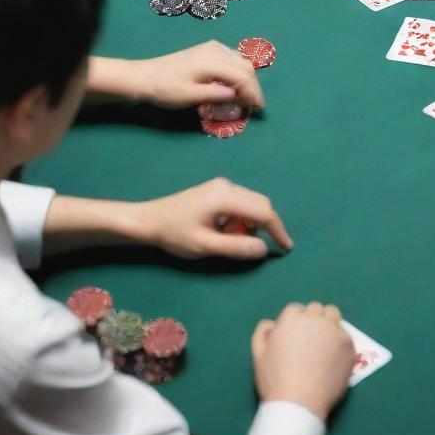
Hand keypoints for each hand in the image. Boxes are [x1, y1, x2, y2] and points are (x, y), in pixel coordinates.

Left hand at [132, 177, 291, 259]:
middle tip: (261, 248)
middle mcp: (227, 186)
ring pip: (251, 203)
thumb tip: (264, 249)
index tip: (286, 248)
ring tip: (235, 241)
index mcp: (226, 197)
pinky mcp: (217, 190)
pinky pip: (241, 202)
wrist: (148, 220)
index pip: (263, 212)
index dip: (278, 230)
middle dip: (266, 226)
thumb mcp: (206, 246)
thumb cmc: (174, 234)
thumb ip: (237, 247)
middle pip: (260, 203)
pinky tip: (227, 231)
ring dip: (252, 223)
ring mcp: (222, 185)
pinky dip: (243, 218)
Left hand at [135, 40, 264, 111]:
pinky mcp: (209, 49)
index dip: (253, 92)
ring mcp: (213, 47)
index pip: (242, 75)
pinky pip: (233, 59)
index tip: (257, 108)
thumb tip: (238, 96)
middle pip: (245, 66)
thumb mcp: (189, 97)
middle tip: (255, 106)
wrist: (145, 76)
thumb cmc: (165, 89)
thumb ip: (216, 95)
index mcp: (212, 61)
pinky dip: (239, 72)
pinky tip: (236, 85)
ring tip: (247, 97)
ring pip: (241, 61)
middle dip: (253, 86)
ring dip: (247, 79)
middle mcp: (216, 50)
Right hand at [251, 302, 354, 422]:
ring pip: (333, 315)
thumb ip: (262, 332)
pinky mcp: (348, 344)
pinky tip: (334, 356)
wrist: (300, 405)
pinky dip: (340, 341)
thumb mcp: (258, 355)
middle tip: (310, 341)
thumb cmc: (276, 381)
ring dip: (328, 323)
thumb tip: (272, 323)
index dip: (295, 323)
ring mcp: (333, 330)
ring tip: (325, 343)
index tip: (295, 337)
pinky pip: (345, 334)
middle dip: (312, 320)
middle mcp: (314, 319)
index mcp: (292, 319)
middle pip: (315, 309)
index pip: (296, 309)